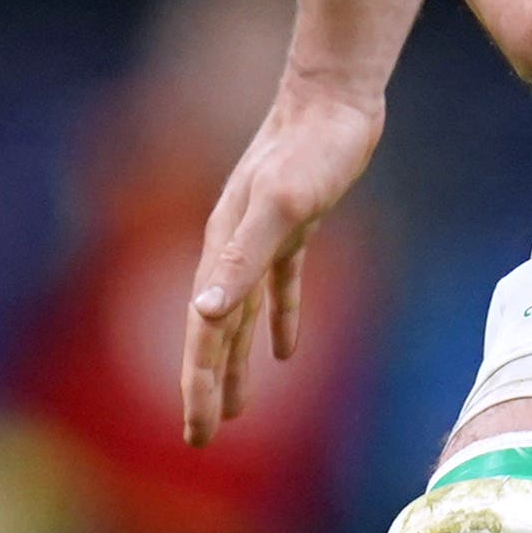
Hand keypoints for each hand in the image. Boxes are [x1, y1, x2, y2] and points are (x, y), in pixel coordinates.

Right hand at [181, 71, 384, 444]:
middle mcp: (231, 248)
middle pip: (213, 332)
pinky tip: (285, 352)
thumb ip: (242, 260)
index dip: (198, 383)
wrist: (334, 95)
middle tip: (201, 437)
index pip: (204, 333)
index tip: (197, 433)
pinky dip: (278, 321)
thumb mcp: (281, 207)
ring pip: (241, 316)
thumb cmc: (310, 149)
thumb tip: (203, 313)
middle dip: (206, 385)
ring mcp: (261, 237)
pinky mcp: (294, 225)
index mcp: (222, 251)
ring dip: (236, 363)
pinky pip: (278, 288)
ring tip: (235, 410)